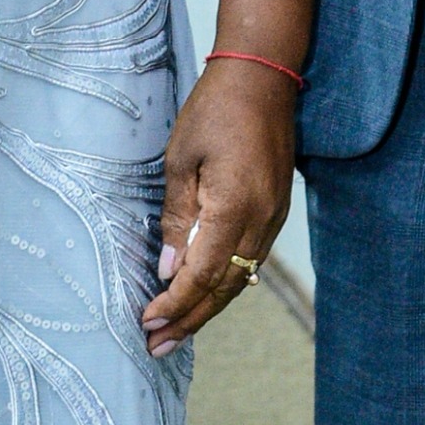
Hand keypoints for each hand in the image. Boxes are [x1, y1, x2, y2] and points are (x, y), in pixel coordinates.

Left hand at [142, 61, 294, 355]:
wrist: (264, 76)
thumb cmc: (215, 109)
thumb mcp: (181, 160)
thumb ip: (178, 218)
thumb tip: (171, 269)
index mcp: (235, 207)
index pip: (203, 274)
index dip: (175, 304)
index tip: (147, 322)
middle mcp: (262, 220)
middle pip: (225, 287)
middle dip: (190, 320)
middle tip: (157, 347)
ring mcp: (274, 218)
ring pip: (241, 279)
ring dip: (208, 309)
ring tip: (177, 333)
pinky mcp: (276, 211)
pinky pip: (250, 260)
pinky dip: (226, 284)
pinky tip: (205, 297)